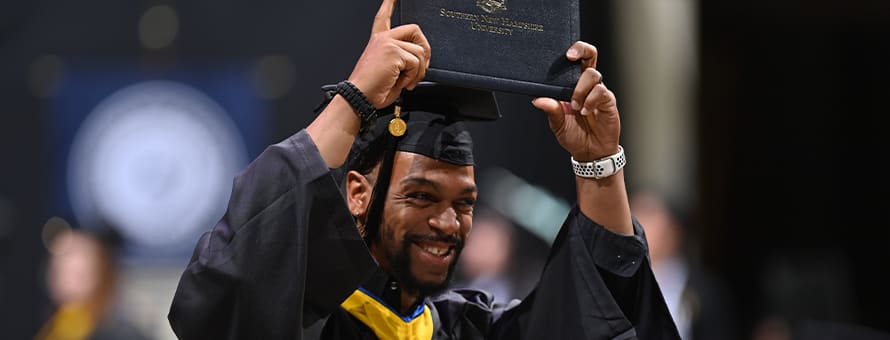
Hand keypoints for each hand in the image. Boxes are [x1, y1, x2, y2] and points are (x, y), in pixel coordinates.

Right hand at [347, 0, 430, 108]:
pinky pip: (416, 62)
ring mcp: (388, 43)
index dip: (389, 3)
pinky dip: (413, 76)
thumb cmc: (371, 89)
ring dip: (418, 71)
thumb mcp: (390, 70)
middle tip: (421, 66)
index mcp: (379, 42)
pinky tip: (402, 82)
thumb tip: (420, 62)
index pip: (384, 17)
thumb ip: (402, 60)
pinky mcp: (393, 51)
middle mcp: (383, 38)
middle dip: (425, 48)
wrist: (360, 97)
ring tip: (406, 81)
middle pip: (415, 29)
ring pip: (419, 51)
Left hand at [532, 41, 619, 160]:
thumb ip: (550, 109)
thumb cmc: (574, 135)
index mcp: (573, 84)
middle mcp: (587, 84)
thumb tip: (538, 99)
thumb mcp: (557, 123)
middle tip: (570, 56)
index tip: (564, 54)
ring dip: (580, 89)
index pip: (575, 61)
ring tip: (575, 106)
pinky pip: (601, 92)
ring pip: (592, 74)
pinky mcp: (608, 101)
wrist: (590, 152)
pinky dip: (590, 100)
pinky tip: (584, 111)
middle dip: (581, 49)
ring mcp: (598, 91)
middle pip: (589, 55)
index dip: (572, 51)